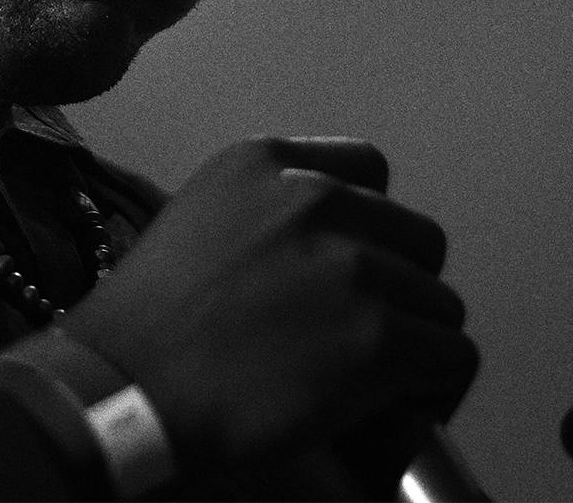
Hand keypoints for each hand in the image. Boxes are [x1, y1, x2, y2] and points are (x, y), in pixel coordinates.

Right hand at [62, 136, 477, 477]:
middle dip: (398, 291)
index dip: (371, 230)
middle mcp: (316, 200)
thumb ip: (264, 218)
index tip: (351, 272)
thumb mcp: (194, 221)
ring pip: (440, 305)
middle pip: (418, 241)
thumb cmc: (139, 330)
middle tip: (360, 340)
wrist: (119, 393)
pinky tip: (392, 411)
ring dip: (416, 346)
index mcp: (263, 161)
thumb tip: (324, 258)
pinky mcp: (378, 339)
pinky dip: (432, 391)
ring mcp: (352, 268)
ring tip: (372, 386)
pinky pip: (452, 358)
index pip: (370, 170)